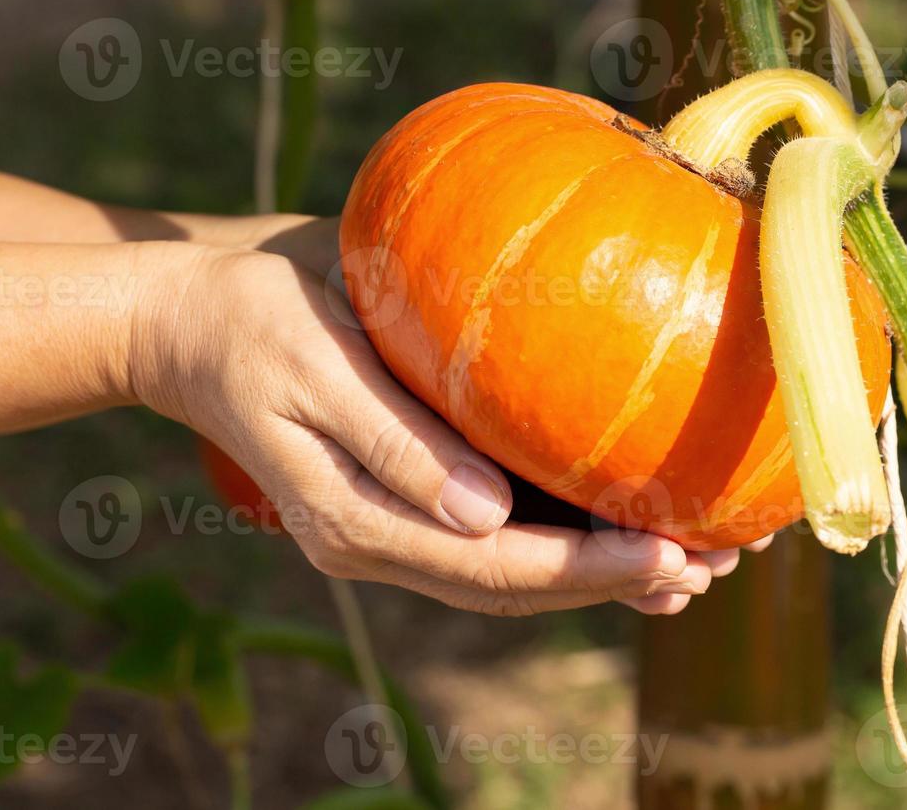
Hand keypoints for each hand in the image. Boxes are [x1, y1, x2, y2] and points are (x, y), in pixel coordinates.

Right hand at [129, 241, 743, 615]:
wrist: (193, 319)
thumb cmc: (254, 324)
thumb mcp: (317, 370)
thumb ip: (398, 446)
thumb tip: (486, 518)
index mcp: (357, 525)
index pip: (494, 570)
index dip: (587, 571)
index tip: (671, 558)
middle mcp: (383, 541)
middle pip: (517, 587)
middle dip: (616, 583)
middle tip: (713, 568)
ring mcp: (395, 523)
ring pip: (515, 571)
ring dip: (603, 572)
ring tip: (694, 564)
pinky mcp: (412, 491)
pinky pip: (499, 533)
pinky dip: (566, 536)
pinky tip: (623, 525)